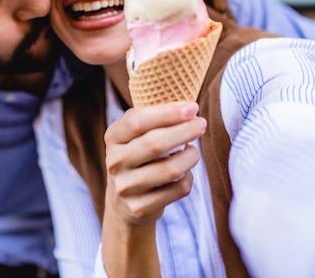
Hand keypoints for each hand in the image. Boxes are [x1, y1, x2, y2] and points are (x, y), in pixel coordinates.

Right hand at [104, 101, 206, 225]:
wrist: (123, 201)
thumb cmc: (139, 155)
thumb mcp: (136, 134)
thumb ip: (155, 118)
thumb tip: (189, 109)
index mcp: (113, 137)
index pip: (137, 121)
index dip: (167, 113)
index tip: (192, 108)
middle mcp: (115, 162)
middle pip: (155, 143)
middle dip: (184, 131)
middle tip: (201, 124)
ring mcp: (125, 187)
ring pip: (171, 169)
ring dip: (190, 157)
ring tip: (193, 151)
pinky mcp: (140, 208)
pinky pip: (178, 189)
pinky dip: (188, 178)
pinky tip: (184, 174)